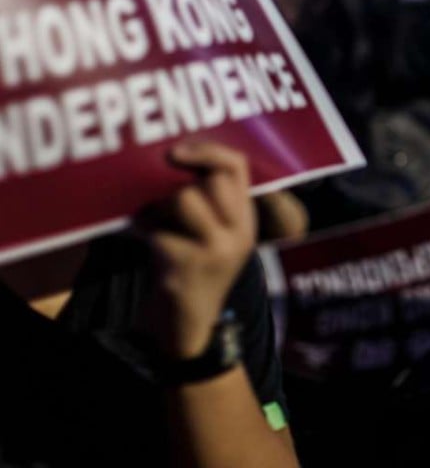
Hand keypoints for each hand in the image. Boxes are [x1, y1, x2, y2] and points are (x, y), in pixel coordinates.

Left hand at [136, 142, 256, 359]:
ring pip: (182, 198)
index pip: (237, 167)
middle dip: (179, 187)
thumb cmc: (193, 266)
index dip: (207, 150)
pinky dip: (141, 229)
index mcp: (245, 219)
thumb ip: (210, 200)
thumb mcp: (215, 233)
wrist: (189, 322)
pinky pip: (155, 227)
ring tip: (155, 225)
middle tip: (167, 208)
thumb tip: (175, 154)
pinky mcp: (188, 264)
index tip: (175, 153)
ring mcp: (217, 249)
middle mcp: (239, 232)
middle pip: (209, 181)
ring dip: (158, 208)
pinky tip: (142, 240)